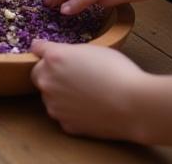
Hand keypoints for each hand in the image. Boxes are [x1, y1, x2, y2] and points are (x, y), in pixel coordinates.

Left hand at [31, 41, 145, 140]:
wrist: (134, 105)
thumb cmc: (119, 72)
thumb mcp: (93, 50)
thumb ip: (69, 52)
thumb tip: (60, 54)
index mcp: (54, 58)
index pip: (37, 48)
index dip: (44, 50)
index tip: (45, 51)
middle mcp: (47, 81)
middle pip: (38, 74)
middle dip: (49, 73)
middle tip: (71, 75)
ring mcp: (54, 104)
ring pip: (50, 97)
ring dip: (60, 94)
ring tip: (87, 94)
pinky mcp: (64, 124)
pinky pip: (63, 115)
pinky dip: (72, 112)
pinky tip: (90, 109)